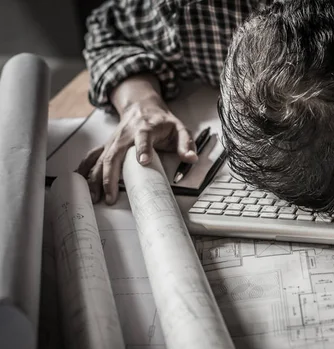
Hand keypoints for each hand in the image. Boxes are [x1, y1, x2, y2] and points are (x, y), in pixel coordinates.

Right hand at [77, 97, 196, 203]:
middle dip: (110, 176)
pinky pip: (93, 157)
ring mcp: (114, 141)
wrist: (142, 106)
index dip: (143, 149)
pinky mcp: (107, 145)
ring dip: (95, 178)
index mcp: (145, 128)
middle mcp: (125, 135)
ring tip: (94, 196)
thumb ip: (186, 143)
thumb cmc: (161, 121)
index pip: (143, 138)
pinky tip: (79, 182)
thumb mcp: (179, 128)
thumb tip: (192, 157)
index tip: (144, 161)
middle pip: (114, 154)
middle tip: (111, 195)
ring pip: (101, 159)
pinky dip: (85, 169)